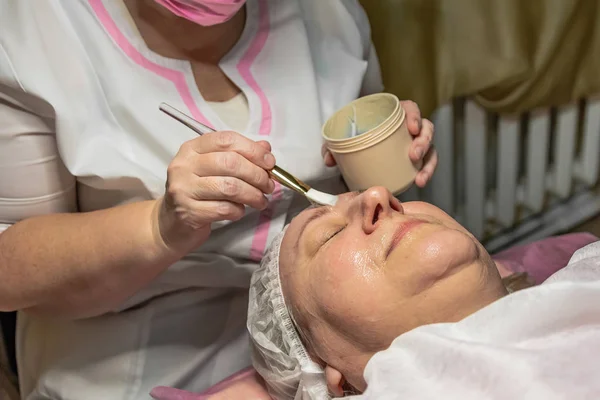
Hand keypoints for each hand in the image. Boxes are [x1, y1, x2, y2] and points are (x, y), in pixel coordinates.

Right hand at [153, 131, 275, 252]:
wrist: (170, 223)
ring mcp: (184, 189)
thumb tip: (266, 148)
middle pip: (231, 163)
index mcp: (192, 149)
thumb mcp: (214, 169)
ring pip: (230, 187)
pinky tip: (240, 211)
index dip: (253, 150)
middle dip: (257, 175)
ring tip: (260, 200)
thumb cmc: (197, 193)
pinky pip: (224, 209)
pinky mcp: (188, 212)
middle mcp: (184, 165)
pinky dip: (239, 211)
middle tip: (268, 186)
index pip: (226, 140)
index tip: (270, 163)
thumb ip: (239, 155)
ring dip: (253, 195)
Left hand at [322, 100, 438, 187]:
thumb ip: (333, 146)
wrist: (356, 154)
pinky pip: (426, 164)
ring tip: (420, 177)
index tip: (411, 128)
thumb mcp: (342, 140)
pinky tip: (420, 182)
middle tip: (414, 155)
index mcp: (393, 114)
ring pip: (430, 149)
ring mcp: (413, 143)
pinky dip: (426, 173)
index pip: (410, 108)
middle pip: (425, 128)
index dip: (415, 116)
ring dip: (428, 163)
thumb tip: (330, 159)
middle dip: (423, 142)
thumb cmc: (354, 138)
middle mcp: (407, 128)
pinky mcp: (415, 160)